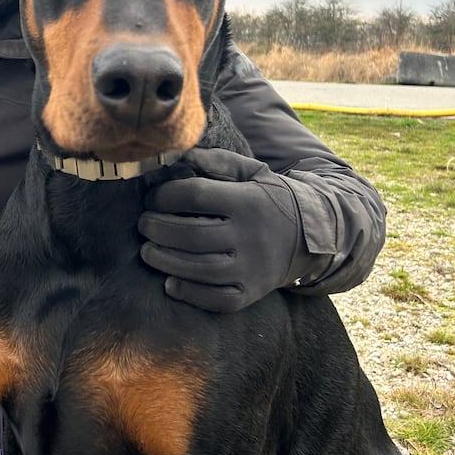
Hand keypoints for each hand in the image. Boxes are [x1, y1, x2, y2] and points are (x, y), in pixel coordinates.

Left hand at [138, 148, 301, 311]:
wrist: (312, 236)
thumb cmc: (270, 199)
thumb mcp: (252, 171)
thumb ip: (217, 160)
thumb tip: (180, 154)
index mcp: (249, 202)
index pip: (196, 196)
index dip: (165, 196)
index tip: (152, 198)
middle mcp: (251, 237)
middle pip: (191, 235)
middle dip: (157, 229)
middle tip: (143, 224)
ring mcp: (252, 269)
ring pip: (199, 269)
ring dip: (164, 260)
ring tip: (148, 250)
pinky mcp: (251, 293)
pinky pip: (216, 300)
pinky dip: (189, 293)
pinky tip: (170, 282)